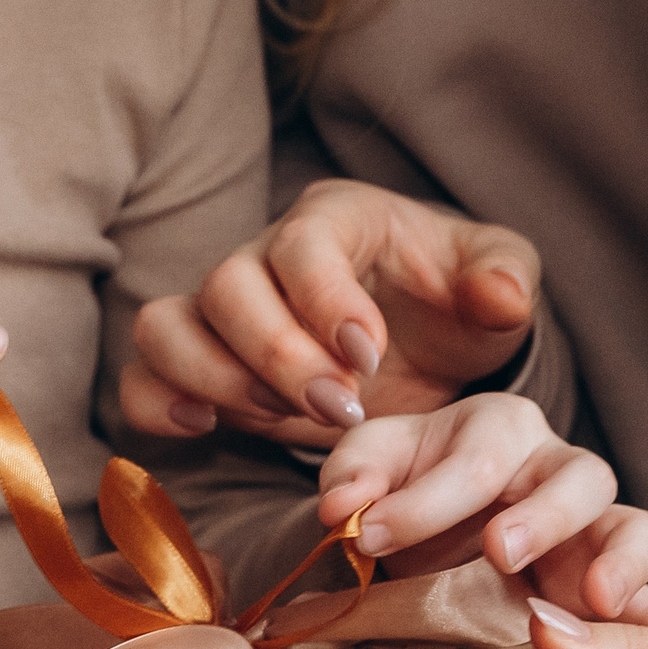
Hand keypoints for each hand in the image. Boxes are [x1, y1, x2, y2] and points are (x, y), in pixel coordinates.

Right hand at [121, 180, 538, 449]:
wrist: (421, 350)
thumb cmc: (453, 306)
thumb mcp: (499, 284)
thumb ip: (505, 280)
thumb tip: (498, 296)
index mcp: (336, 219)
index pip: (302, 243)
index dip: (324, 301)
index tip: (367, 357)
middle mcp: (263, 257)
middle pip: (226, 285)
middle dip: (277, 356)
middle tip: (337, 409)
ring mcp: (220, 315)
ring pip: (166, 326)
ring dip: (214, 380)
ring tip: (280, 421)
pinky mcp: (198, 371)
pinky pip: (142, 379)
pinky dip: (157, 406)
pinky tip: (206, 428)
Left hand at [317, 394, 647, 624]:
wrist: (407, 552)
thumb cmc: (392, 497)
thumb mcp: (363, 476)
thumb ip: (351, 478)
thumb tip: (344, 508)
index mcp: (497, 429)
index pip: (478, 456)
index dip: (425, 498)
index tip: (367, 537)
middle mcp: (555, 470)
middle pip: (581, 477)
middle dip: (543, 516)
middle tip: (498, 552)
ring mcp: (589, 533)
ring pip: (634, 528)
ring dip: (620, 562)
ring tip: (597, 601)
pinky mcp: (601, 591)